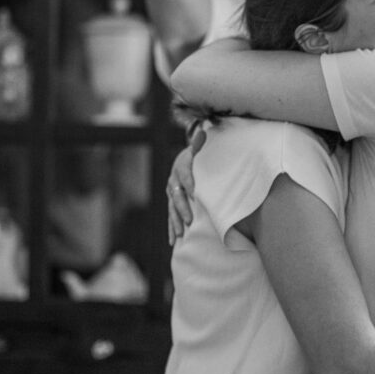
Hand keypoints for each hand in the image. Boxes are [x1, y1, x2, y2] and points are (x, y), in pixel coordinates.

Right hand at [166, 128, 204, 243]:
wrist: (187, 159)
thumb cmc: (199, 154)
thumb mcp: (201, 147)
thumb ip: (201, 142)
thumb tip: (203, 132)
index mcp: (181, 166)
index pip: (184, 174)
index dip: (189, 182)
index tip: (195, 193)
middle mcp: (173, 180)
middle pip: (177, 195)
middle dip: (182, 208)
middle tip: (189, 220)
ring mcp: (171, 193)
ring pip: (172, 209)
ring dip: (176, 222)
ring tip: (181, 234)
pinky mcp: (172, 203)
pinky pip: (171, 216)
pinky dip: (172, 229)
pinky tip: (173, 241)